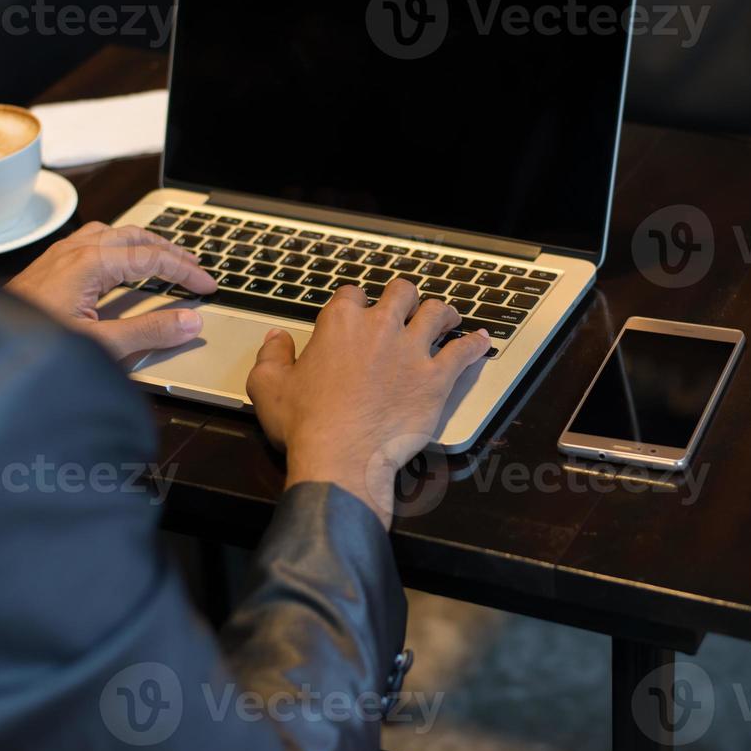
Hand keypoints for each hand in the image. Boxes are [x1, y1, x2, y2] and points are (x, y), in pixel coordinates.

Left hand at [5, 223, 215, 359]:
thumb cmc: (34, 349)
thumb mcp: (101, 345)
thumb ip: (149, 332)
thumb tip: (190, 322)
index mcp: (90, 263)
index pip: (152, 258)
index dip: (185, 271)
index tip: (208, 286)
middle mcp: (74, 250)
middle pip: (135, 237)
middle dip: (169, 251)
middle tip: (195, 268)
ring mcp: (59, 255)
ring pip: (112, 234)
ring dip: (143, 244)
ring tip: (164, 259)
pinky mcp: (49, 266)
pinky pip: (93, 242)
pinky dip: (119, 247)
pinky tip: (119, 263)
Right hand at [246, 279, 490, 528]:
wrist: (341, 458)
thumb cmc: (305, 425)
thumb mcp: (267, 387)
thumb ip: (272, 355)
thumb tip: (276, 337)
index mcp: (340, 324)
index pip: (353, 294)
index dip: (357, 301)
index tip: (360, 311)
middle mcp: (380, 328)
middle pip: (401, 293)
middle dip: (405, 297)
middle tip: (408, 308)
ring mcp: (412, 351)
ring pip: (437, 313)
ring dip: (442, 313)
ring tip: (447, 318)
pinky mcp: (436, 378)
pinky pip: (464, 352)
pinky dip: (475, 344)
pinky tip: (482, 341)